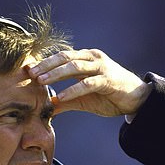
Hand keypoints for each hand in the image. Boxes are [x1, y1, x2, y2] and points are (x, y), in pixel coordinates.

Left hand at [26, 49, 151, 116]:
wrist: (137, 99)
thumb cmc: (109, 95)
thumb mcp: (83, 99)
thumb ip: (66, 101)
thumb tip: (48, 107)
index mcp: (85, 58)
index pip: (61, 57)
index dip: (44, 63)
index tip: (27, 70)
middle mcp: (92, 58)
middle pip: (65, 57)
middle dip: (46, 66)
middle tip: (31, 74)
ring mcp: (101, 68)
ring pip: (75, 67)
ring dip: (56, 74)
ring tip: (41, 82)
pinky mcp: (108, 80)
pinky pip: (88, 83)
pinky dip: (73, 90)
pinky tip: (61, 96)